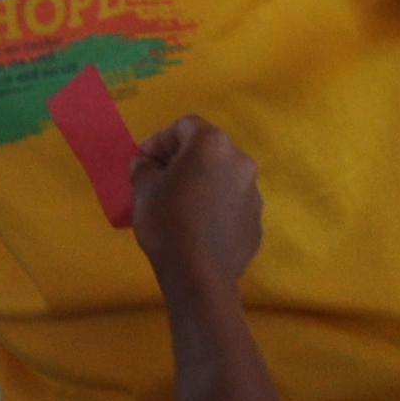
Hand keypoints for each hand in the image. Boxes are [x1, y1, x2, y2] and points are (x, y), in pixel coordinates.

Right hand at [128, 118, 260, 289]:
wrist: (199, 274)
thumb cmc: (167, 222)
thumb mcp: (143, 189)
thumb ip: (143, 167)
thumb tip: (146, 163)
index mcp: (213, 145)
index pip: (185, 126)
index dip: (160, 139)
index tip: (143, 160)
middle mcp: (240, 161)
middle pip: (208, 150)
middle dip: (182, 160)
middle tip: (159, 178)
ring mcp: (253, 192)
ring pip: (222, 177)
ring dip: (201, 183)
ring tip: (179, 204)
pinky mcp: (256, 220)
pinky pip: (232, 204)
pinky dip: (215, 206)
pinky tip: (198, 226)